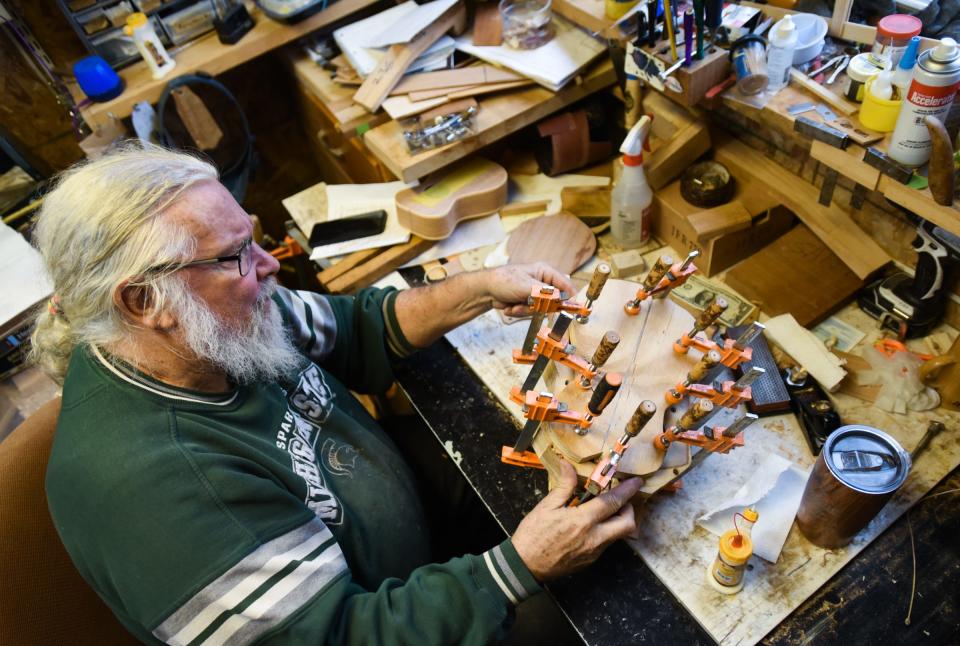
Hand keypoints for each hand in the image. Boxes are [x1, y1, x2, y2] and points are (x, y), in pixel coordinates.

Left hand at [483, 262, 575, 317]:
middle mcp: (543, 283)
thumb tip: (561, 299)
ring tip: (514, 305)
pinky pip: (531, 313)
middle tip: (528, 304)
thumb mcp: (526, 286)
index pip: (566, 285)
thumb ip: (545, 293)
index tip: (573, 309)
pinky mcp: (528, 303)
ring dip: (526, 310)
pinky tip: (511, 306)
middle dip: (538, 306)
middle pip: (554, 301)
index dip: (571, 297)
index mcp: (545, 272)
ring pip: (541, 310)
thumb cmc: (504, 281)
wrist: (485, 290)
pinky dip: (520, 312)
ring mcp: (535, 294)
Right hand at [511, 459, 642, 580]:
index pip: (613, 502)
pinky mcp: (591, 560)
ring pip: (618, 535)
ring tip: (602, 511)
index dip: (628, 490)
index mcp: (582, 521)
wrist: (526, 566)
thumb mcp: (546, 506)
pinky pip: (606, 543)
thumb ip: (564, 486)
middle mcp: (594, 538)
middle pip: (627, 524)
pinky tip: (590, 525)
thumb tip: (568, 465)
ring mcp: (594, 552)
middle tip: (619, 500)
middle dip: (630, 509)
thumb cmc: (533, 535)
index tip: (636, 482)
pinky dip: (605, 531)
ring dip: (617, 521)